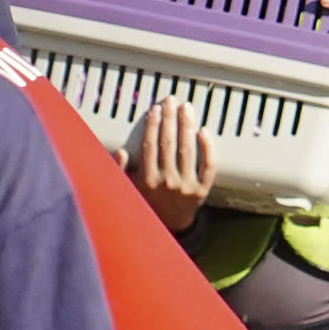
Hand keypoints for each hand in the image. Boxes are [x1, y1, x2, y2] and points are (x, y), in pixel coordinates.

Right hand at [117, 98, 215, 233]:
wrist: (169, 228)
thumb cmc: (147, 204)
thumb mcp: (127, 190)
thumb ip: (120, 172)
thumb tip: (121, 152)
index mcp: (146, 180)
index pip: (150, 146)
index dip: (152, 125)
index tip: (154, 110)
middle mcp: (167, 182)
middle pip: (169, 144)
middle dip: (169, 119)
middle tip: (171, 101)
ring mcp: (186, 186)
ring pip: (188, 150)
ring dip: (186, 126)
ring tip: (186, 109)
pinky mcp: (202, 191)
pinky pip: (208, 166)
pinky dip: (208, 148)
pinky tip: (204, 132)